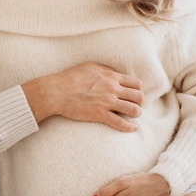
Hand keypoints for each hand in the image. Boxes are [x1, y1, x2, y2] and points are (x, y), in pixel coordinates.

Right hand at [22, 61, 144, 130]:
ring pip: (133, 110)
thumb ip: (105, 70)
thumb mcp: (90, 67)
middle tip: (136, 106)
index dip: (138, 90)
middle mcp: (112, 88)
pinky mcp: (100, 114)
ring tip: (134, 116)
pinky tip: (133, 128)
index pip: (136, 83)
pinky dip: (130, 127)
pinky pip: (121, 123)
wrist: (56, 92)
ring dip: (136, 114)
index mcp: (111, 76)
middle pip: (138, 96)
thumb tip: (113, 73)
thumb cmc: (70, 78)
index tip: (135, 95)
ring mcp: (107, 102)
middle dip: (140, 102)